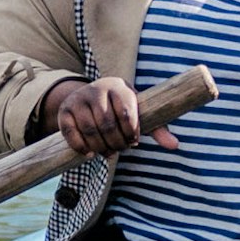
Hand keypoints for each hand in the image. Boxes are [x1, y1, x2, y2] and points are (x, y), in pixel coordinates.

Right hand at [39, 75, 175, 155]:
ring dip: (101, 148)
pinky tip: (90, 154)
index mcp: (118, 86)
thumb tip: (175, 145)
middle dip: (116, 143)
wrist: (88, 97)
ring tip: (108, 153)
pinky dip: (81, 148)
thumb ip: (157, 128)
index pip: (126, 112)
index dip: (131, 132)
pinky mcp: (64, 111)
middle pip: (107, 124)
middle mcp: (96, 89)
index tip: (134, 142)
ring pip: (89, 130)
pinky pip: (70, 134)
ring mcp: (78, 99)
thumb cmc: (121, 108)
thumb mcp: (138, 113)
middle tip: (120, 150)